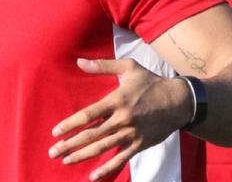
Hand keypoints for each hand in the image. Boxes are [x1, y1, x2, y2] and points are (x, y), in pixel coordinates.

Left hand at [48, 58, 190, 180]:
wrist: (178, 101)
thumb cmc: (151, 82)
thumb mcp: (129, 67)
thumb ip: (103, 65)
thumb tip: (79, 61)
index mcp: (117, 100)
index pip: (88, 115)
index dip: (70, 124)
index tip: (55, 132)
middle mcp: (122, 119)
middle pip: (91, 134)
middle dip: (70, 144)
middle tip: (53, 152)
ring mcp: (131, 134)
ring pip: (103, 148)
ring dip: (82, 156)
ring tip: (65, 161)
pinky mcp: (139, 144)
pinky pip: (121, 159)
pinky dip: (107, 169)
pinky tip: (93, 176)